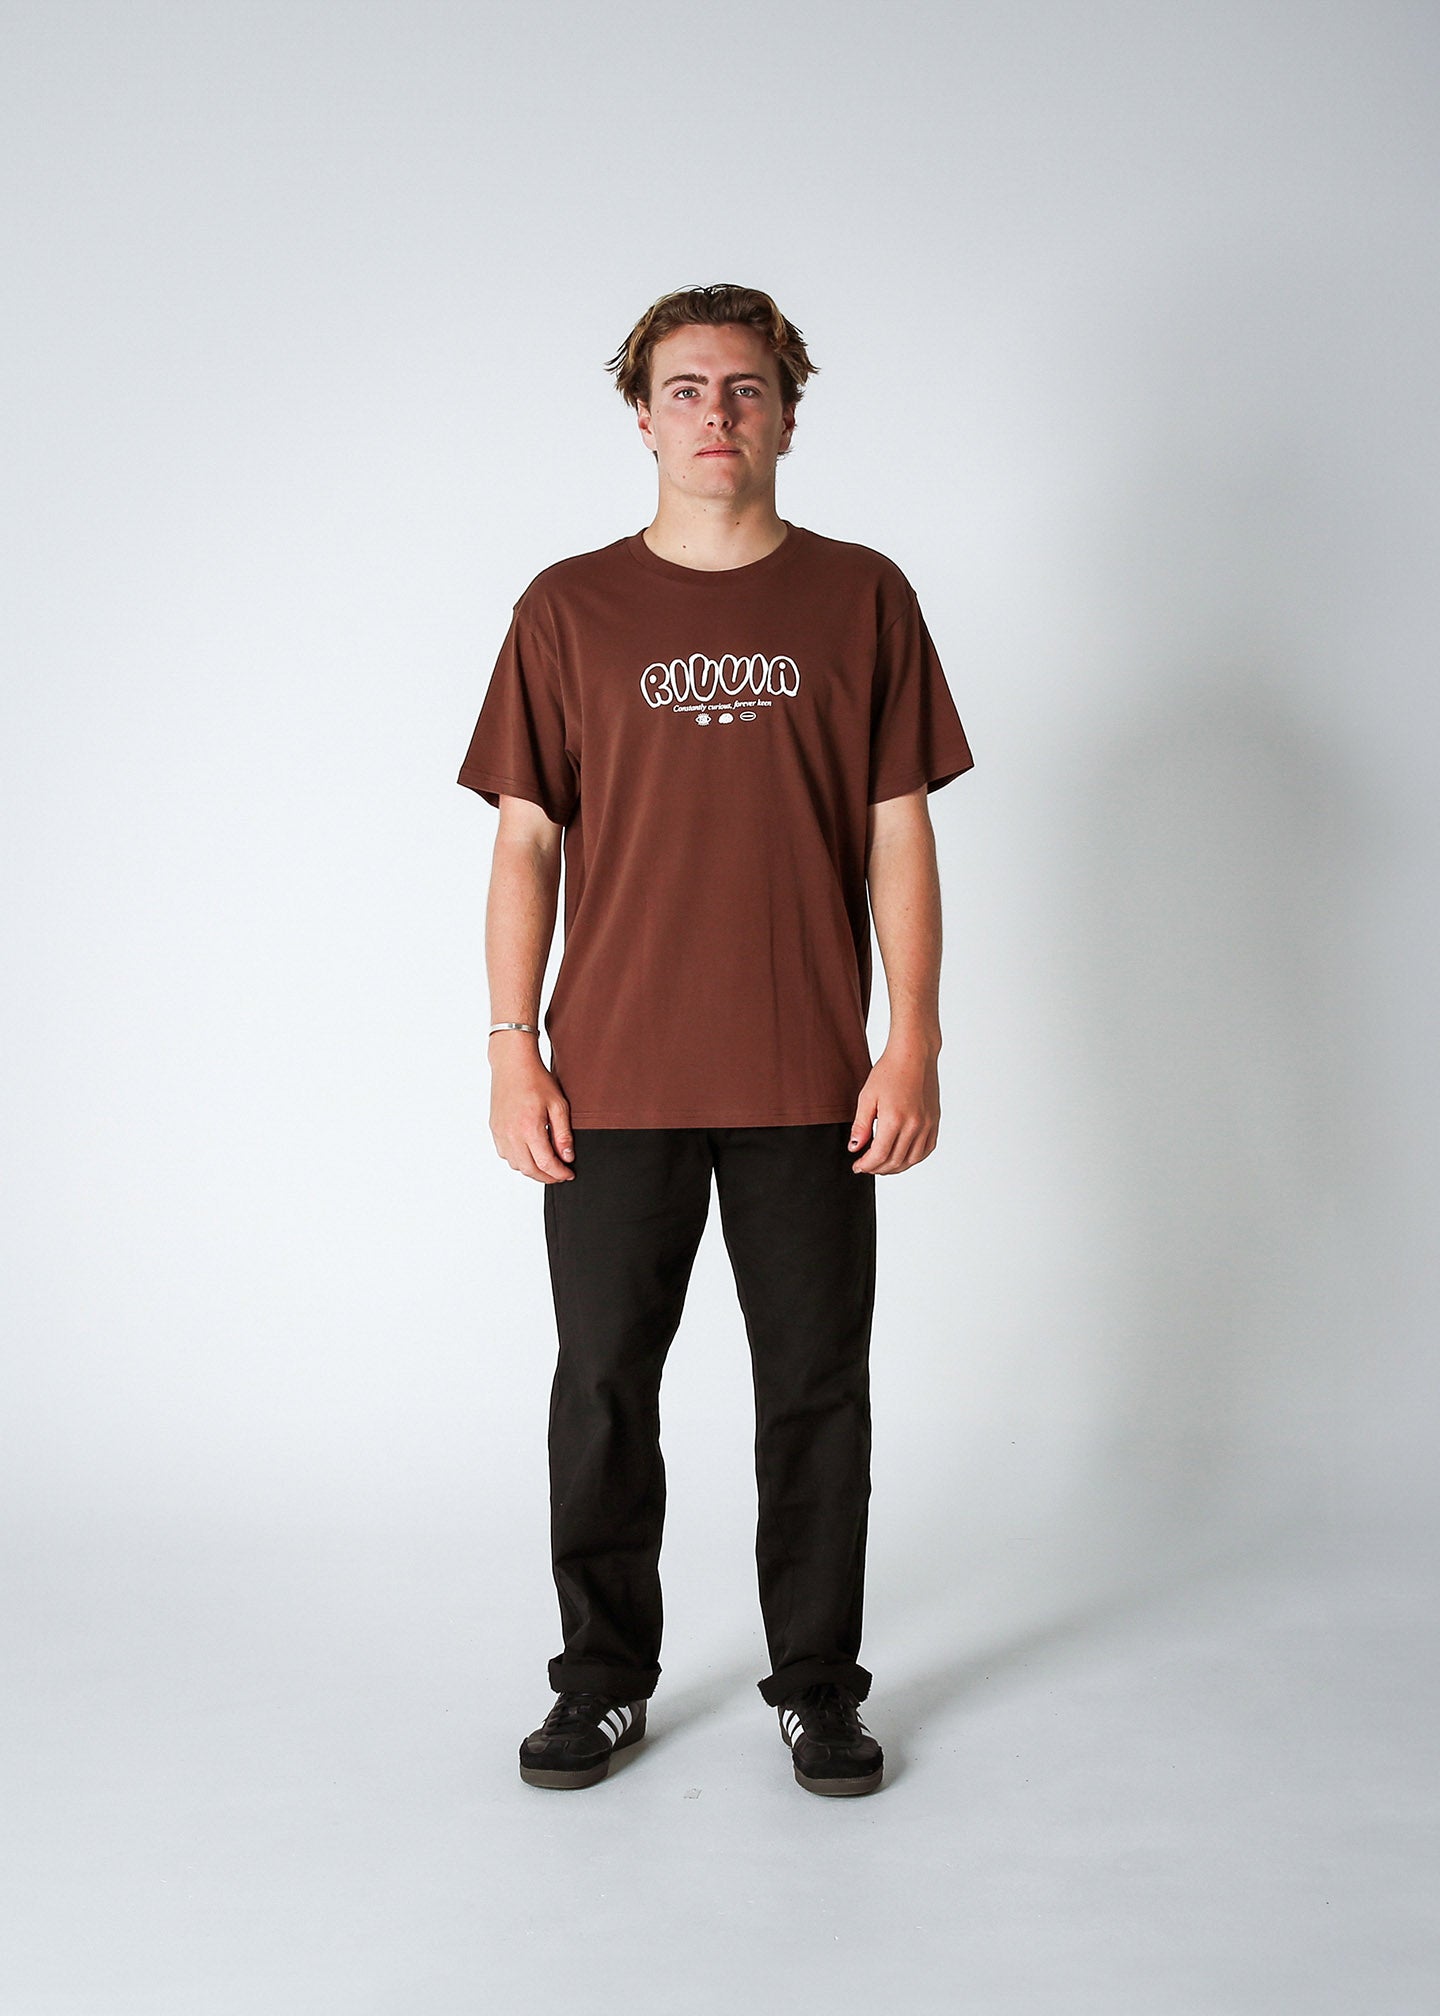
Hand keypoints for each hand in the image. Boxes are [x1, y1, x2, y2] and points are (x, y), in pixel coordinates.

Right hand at [489, 1039, 574, 1182]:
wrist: (512, 1064)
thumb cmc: (536, 1080)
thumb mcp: (558, 1105)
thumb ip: (563, 1134)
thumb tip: (567, 1157)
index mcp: (529, 1128)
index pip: (546, 1163)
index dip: (559, 1173)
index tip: (568, 1174)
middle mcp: (511, 1134)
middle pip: (529, 1169)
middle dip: (546, 1177)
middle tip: (559, 1176)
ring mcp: (500, 1132)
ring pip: (515, 1165)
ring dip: (531, 1170)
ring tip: (546, 1166)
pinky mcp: (494, 1128)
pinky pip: (505, 1154)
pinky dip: (518, 1160)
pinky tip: (529, 1154)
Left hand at [848, 1042, 939, 1174]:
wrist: (914, 1055)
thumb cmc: (889, 1072)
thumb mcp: (867, 1097)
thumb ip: (861, 1126)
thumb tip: (855, 1148)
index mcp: (895, 1120)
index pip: (879, 1155)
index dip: (866, 1165)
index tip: (857, 1166)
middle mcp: (914, 1125)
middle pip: (895, 1161)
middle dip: (878, 1168)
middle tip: (866, 1166)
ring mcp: (927, 1125)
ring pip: (911, 1160)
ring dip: (895, 1167)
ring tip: (881, 1165)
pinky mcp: (935, 1122)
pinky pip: (925, 1150)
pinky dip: (912, 1159)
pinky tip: (901, 1157)